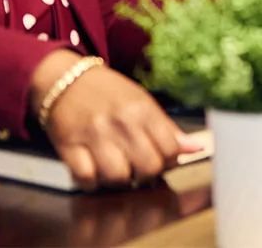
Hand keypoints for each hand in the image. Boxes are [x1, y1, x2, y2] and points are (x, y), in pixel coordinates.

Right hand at [31, 50, 203, 190]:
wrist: (66, 79)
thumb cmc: (109, 94)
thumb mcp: (143, 102)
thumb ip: (168, 128)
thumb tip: (196, 147)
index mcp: (143, 110)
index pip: (171, 150)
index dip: (169, 162)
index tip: (160, 159)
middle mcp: (121, 122)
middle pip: (148, 167)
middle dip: (146, 174)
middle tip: (138, 167)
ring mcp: (94, 135)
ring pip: (118, 177)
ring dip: (119, 179)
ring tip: (116, 168)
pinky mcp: (68, 146)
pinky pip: (85, 178)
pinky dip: (91, 182)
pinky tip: (94, 170)